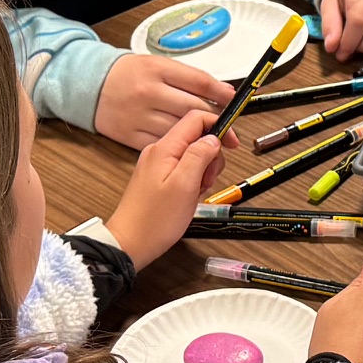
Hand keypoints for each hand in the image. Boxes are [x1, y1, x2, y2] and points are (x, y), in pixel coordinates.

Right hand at [96, 51, 228, 148]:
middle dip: (217, 122)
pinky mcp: (129, 134)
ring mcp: (138, 115)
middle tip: (230, 132)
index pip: (200, 83)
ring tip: (212, 142)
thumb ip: (190, 79)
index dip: (223, 96)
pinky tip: (187, 150)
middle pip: (193, 109)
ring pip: (180, 131)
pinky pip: (161, 144)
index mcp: (158, 69)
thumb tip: (224, 92)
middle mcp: (149, 91)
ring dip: (200, 139)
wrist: (89, 86)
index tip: (235, 105)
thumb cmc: (129, 75)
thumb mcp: (158, 66)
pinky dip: (177, 150)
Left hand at [104, 111, 223, 267]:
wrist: (129, 243)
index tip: (232, 145)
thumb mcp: (185, 185)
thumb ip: (200, 156)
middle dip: (211, 157)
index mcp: (165, 149)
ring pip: (192, 155)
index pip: (196, 119)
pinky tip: (190, 196)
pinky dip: (193, 180)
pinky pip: (183, 169)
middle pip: (196, 138)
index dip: (219, 127)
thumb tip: (213, 138)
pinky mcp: (158, 178)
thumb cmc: (154, 221)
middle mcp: (159, 152)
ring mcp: (157, 165)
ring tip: (197, 192)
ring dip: (203, 171)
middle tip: (208, 180)